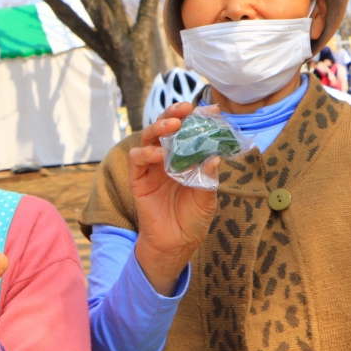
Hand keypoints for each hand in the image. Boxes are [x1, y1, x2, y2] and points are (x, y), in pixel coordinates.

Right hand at [130, 102, 218, 296]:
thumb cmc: (193, 219)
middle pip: (165, 128)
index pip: (189, 132)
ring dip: (158, 128)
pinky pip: (137, 159)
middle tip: (185, 108)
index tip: (211, 110)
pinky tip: (159, 155)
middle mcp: (166, 158)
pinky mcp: (137, 178)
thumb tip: (213, 157)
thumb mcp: (207, 197)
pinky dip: (146, 153)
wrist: (176, 243)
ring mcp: (150, 167)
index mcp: (185, 158)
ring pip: (148, 138)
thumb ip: (208, 177)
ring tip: (172, 125)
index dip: (197, 119)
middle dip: (174, 114)